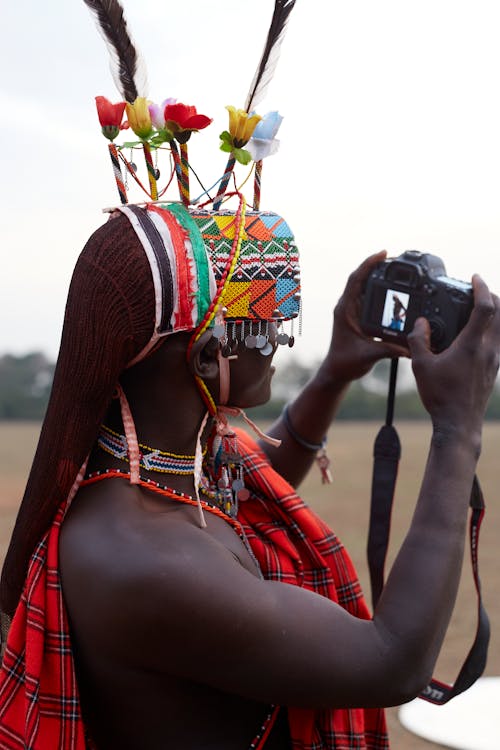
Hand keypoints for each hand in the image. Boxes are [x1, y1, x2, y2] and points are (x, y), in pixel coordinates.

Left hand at [322, 251, 408, 384]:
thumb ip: (389, 349)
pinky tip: (390, 288)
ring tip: (393, 268)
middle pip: (360, 278)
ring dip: (376, 276)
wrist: (338, 372)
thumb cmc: (346, 363)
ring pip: (363, 287)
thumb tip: (410, 347)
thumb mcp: (369, 355)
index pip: (355, 280)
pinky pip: (368, 297)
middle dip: (375, 266)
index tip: (383, 254)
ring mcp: (352, 311)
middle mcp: (347, 307)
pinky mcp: (357, 316)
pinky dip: (378, 290)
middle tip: (393, 258)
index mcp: (345, 310)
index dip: (369, 264)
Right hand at [408, 275, 499, 438]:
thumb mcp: (421, 366)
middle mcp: (489, 350)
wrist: (459, 423)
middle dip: (492, 296)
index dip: (482, 288)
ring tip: (478, 309)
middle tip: (478, 291)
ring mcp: (495, 360)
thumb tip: (420, 323)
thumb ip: (418, 340)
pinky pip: (498, 341)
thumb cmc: (441, 396)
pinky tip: (475, 334)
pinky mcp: (495, 369)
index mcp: (471, 345)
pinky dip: (491, 329)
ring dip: (495, 313)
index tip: (475, 278)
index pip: (486, 308)